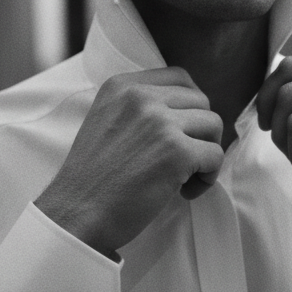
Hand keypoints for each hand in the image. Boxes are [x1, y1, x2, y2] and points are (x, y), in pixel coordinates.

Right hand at [36, 68, 223, 255]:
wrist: (76, 215)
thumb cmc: (94, 177)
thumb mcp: (107, 121)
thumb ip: (141, 107)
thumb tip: (188, 108)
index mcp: (123, 85)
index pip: (180, 77)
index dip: (189, 105)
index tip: (182, 130)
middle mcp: (141, 96)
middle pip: (201, 101)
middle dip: (199, 131)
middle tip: (182, 160)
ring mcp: (161, 123)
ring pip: (213, 125)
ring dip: (206, 152)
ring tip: (184, 176)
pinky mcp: (177, 152)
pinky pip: (215, 156)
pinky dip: (208, 177)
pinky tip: (185, 192)